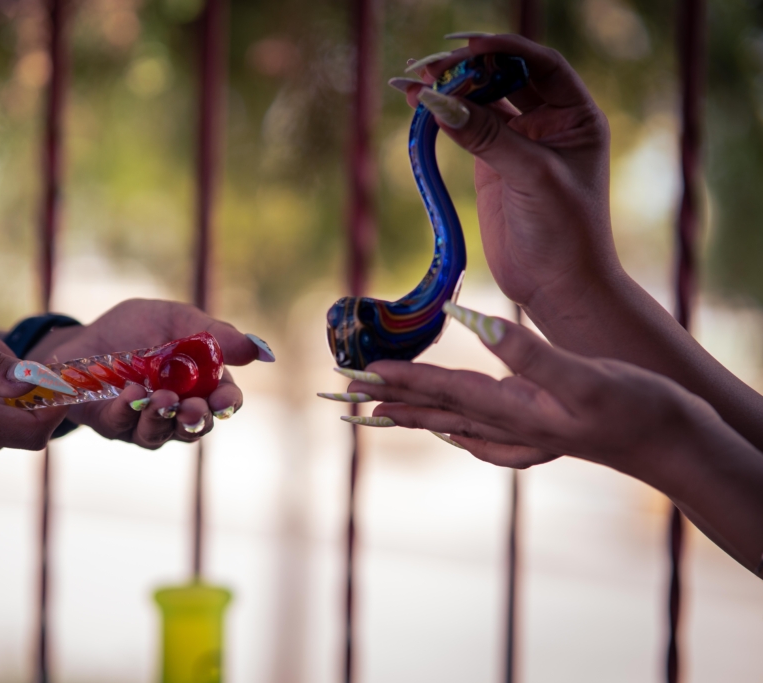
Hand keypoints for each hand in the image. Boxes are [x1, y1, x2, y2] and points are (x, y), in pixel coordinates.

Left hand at [25, 299, 271, 448]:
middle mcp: (176, 410)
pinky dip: (128, 410)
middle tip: (193, 407)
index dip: (228, 403)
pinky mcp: (112, 424)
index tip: (224, 398)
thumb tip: (263, 352)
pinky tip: (131, 393)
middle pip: (195, 427)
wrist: (84, 335)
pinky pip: (122, 425)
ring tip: (162, 399)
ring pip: (160, 433)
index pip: (224, 403)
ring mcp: (143, 422)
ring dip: (162, 417)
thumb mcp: (178, 319)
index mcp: (200, 385)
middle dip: (197, 419)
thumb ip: (217, 335)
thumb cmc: (136, 328)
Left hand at [342, 304, 715, 474]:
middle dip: (388, 400)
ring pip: (454, 422)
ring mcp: (524, 433)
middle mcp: (510, 425)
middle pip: (436, 410)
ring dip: (413, 415)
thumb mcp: (582, 376)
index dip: (400, 377)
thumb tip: (475, 321)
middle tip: (343, 396)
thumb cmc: (634, 408)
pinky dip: (458, 432)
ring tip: (377, 413)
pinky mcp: (541, 433)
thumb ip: (527, 353)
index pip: (443, 389)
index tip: (360, 370)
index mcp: (513, 408)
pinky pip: (483, 436)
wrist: (674, 445)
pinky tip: (453, 434)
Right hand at [402, 35, 618, 314]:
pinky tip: (417, 106)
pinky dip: (441, 117)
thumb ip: (485, 136)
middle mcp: (548, 121)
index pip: (538, 64)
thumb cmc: (565, 231)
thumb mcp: (531, 176)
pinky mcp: (491, 164)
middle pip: (503, 77)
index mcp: (575, 115)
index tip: (466, 47)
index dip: (503, 50)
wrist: (557, 286)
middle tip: (428, 68)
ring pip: (479, 101)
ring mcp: (517, 141)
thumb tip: (437, 101)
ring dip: (448, 90)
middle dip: (466, 69)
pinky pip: (464, 129)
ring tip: (412, 83)